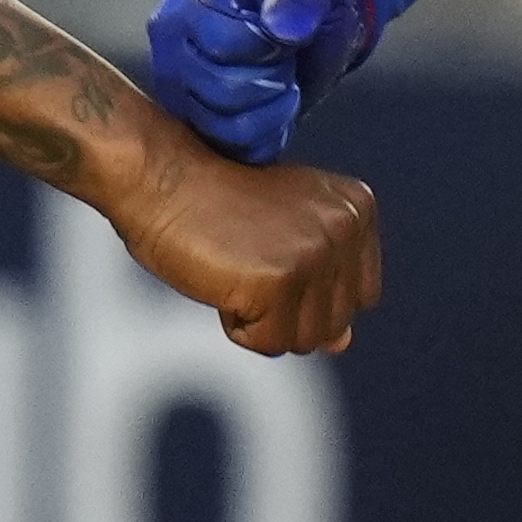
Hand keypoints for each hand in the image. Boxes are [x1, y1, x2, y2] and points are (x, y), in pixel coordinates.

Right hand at [106, 133, 379, 357]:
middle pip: (334, 324)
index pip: (360, 297)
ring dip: (262, 319)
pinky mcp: (280, 281)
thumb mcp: (284, 235)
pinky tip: (222, 279)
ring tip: (236, 268)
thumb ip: (324, 284)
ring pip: (305, 340)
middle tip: (246, 258)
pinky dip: (237, 325)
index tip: (270, 251)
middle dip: (285, 310)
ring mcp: (315, 254)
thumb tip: (342, 344)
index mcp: (356, 207)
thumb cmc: (215, 202)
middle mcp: (345, 227)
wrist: (161, 177)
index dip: (309, 293)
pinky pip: (267, 343)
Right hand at [143, 0, 382, 166]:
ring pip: (225, 125)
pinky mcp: (192, 123)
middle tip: (287, 59)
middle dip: (274, 78)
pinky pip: (234, 148)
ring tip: (284, 81)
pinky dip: (268, 134)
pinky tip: (277, 106)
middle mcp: (169, 42)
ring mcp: (176, 87)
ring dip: (274, 109)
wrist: (303, 21)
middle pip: (222, 88)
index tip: (286, 34)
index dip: (270, 47)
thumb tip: (283, 28)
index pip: (224, 43)